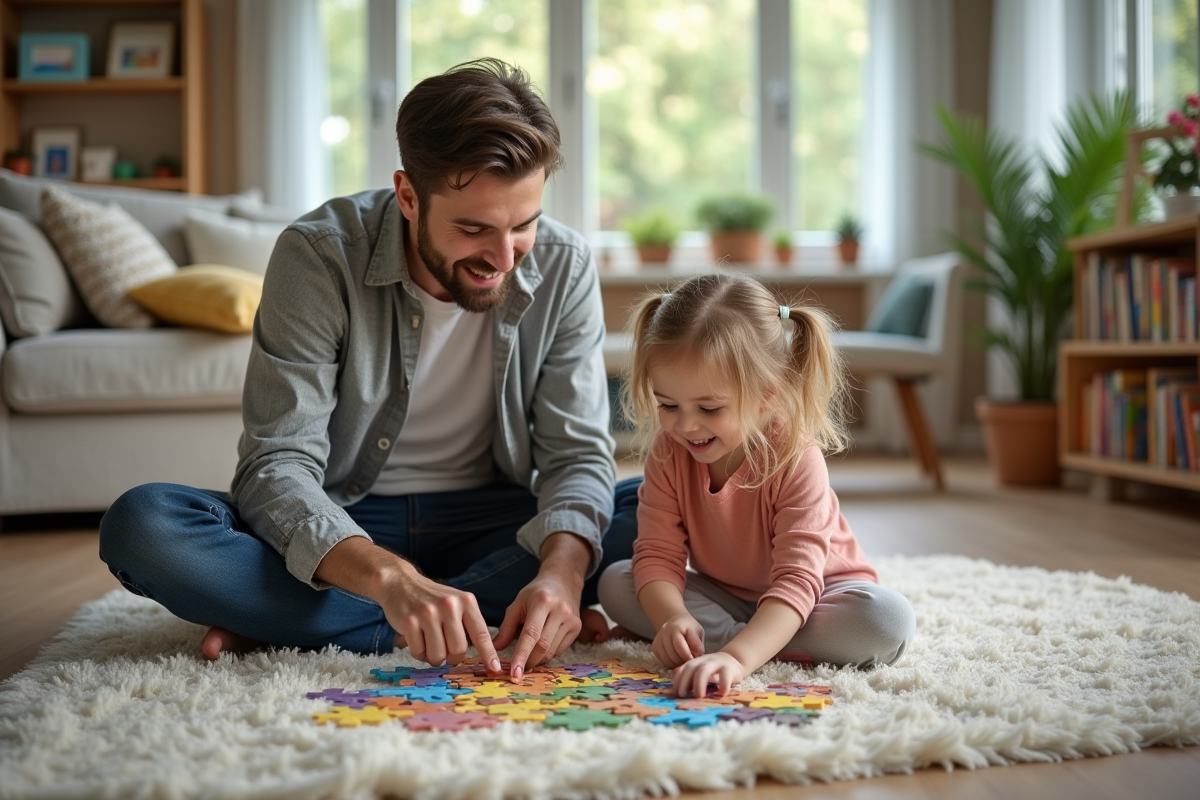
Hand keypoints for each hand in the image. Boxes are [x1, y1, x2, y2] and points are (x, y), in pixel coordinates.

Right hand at [377, 569, 500, 670]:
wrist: (401, 583)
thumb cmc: (432, 599)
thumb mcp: (456, 603)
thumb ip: (468, 624)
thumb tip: (484, 655)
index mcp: (466, 601)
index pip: (481, 633)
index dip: (488, 654)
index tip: (495, 669)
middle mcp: (449, 605)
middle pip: (458, 650)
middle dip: (452, 657)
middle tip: (445, 649)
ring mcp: (428, 613)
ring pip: (438, 655)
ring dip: (433, 656)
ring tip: (429, 642)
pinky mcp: (410, 622)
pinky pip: (419, 652)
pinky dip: (419, 652)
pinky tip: (416, 638)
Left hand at [493, 570, 582, 679]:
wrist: (563, 580)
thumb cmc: (536, 593)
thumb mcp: (518, 604)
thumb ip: (506, 627)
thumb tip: (495, 648)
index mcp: (542, 601)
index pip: (530, 634)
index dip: (521, 656)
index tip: (514, 673)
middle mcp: (560, 610)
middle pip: (543, 646)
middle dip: (528, 662)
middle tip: (517, 670)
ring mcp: (571, 619)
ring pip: (552, 651)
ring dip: (538, 660)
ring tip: (528, 657)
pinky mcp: (578, 627)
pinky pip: (560, 649)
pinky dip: (548, 653)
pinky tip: (542, 647)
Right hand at [652, 613, 704, 668]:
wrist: (675, 621)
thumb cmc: (688, 628)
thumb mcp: (697, 631)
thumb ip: (697, 643)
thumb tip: (697, 656)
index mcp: (675, 628)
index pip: (679, 645)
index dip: (687, 656)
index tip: (693, 660)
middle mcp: (664, 633)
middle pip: (672, 655)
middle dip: (683, 662)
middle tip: (690, 662)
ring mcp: (657, 641)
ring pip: (667, 661)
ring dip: (677, 665)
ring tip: (684, 661)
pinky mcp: (654, 648)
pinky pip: (663, 662)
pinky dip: (671, 665)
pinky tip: (677, 660)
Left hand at [671, 651, 745, 697]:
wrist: (733, 660)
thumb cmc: (712, 671)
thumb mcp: (699, 672)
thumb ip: (687, 677)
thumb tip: (673, 685)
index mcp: (694, 663)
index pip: (683, 670)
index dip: (678, 680)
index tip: (675, 693)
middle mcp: (703, 662)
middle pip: (691, 668)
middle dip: (684, 681)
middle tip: (682, 696)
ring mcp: (716, 664)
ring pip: (705, 670)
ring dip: (699, 683)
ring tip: (699, 696)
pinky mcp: (730, 669)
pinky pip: (725, 674)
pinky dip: (723, 684)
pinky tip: (722, 693)